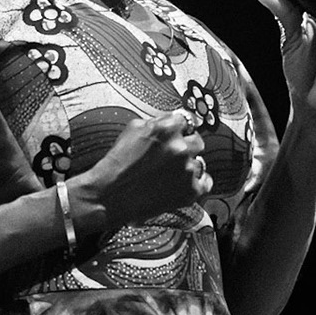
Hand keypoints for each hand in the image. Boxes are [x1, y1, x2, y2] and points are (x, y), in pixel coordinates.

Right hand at [73, 109, 208, 230]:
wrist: (109, 195)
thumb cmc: (117, 163)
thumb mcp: (132, 129)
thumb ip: (157, 121)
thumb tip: (172, 119)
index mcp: (166, 129)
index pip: (187, 120)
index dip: (181, 128)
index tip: (180, 133)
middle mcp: (180, 148)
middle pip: (198, 141)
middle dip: (187, 146)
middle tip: (172, 156)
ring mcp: (187, 171)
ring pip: (200, 162)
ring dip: (189, 165)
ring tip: (171, 173)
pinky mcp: (190, 192)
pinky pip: (206, 182)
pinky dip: (197, 182)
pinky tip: (184, 183)